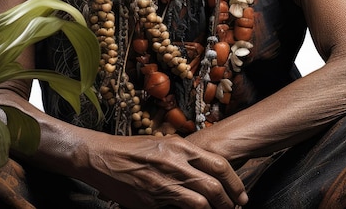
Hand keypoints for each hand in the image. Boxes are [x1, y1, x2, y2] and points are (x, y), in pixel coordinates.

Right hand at [81, 133, 247, 207]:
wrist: (104, 157)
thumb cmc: (133, 150)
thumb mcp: (163, 143)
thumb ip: (183, 155)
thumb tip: (204, 169)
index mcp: (181, 146)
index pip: (219, 164)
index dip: (234, 181)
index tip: (240, 194)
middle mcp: (177, 161)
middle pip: (216, 184)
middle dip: (231, 200)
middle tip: (236, 208)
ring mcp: (166, 180)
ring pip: (203, 200)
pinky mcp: (155, 198)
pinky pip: (183, 208)